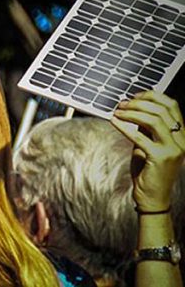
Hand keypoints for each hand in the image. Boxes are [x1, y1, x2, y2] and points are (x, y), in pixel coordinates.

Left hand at [111, 91, 184, 212]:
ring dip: (132, 112)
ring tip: (117, 112)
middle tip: (121, 104)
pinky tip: (114, 122)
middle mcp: (182, 141)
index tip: (134, 95)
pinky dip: (124, 126)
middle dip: (139, 103)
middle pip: (163, 110)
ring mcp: (173, 149)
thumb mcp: (148, 145)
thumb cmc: (148, 170)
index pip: (172, 106)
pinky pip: (140, 136)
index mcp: (182, 135)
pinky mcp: (161, 158)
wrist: (152, 197)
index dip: (153, 96)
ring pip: (154, 120)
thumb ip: (145, 128)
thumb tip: (132, 107)